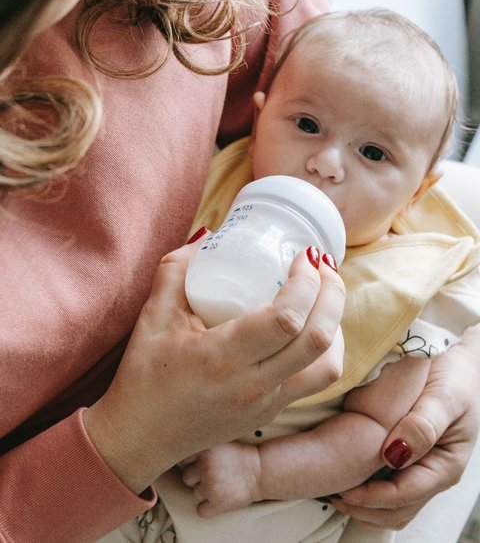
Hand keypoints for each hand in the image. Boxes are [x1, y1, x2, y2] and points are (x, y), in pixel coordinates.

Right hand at [84, 239, 344, 494]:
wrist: (140, 438)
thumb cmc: (144, 375)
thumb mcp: (153, 315)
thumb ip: (177, 269)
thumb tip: (208, 235)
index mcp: (224, 357)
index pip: (287, 319)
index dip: (306, 283)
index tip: (304, 256)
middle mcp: (253, 385)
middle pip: (319, 340)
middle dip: (333, 295)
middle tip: (324, 266)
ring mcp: (266, 404)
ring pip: (328, 366)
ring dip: (335, 325)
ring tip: (324, 296)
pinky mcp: (270, 415)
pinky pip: (315, 382)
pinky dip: (325, 350)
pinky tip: (311, 327)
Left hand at [180, 443, 261, 515]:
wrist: (261, 471)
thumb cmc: (238, 457)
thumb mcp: (219, 442)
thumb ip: (201, 448)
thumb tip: (180, 456)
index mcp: (204, 449)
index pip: (182, 460)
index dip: (191, 463)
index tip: (201, 464)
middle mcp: (204, 467)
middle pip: (187, 478)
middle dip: (197, 478)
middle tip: (214, 475)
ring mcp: (210, 486)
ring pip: (195, 494)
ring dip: (205, 492)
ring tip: (221, 485)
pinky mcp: (217, 503)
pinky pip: (200, 510)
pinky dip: (208, 508)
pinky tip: (219, 499)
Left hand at [329, 327, 479, 529]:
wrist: (458, 362)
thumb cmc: (455, 376)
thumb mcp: (445, 396)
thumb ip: (423, 425)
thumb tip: (394, 455)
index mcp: (445, 466)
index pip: (405, 496)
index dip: (372, 498)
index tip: (344, 490)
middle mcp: (433, 475)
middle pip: (397, 511)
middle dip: (364, 509)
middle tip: (329, 494)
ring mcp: (421, 469)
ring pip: (392, 507)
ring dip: (363, 506)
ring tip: (332, 490)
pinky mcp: (409, 459)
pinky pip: (389, 488)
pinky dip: (367, 491)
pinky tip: (345, 474)